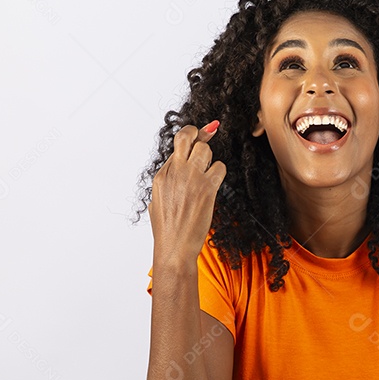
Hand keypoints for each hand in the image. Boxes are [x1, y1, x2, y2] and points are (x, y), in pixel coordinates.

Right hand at [149, 120, 226, 264]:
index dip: (191, 135)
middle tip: (209, 137)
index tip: (201, 133)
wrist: (175, 247)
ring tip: (207, 174)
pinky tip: (215, 184)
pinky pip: (220, 167)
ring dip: (210, 158)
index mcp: (161, 175)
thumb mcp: (158, 200)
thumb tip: (178, 165)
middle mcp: (175, 172)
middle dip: (200, 136)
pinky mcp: (207, 188)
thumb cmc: (167, 228)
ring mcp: (191, 179)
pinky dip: (220, 173)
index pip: (177, 144)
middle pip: (189, 137)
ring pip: (206, 150)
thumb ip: (168, 180)